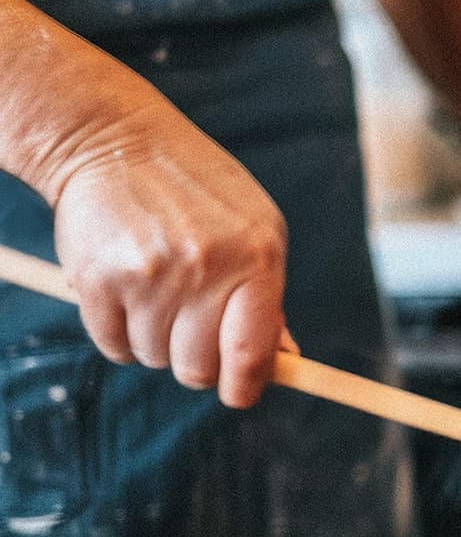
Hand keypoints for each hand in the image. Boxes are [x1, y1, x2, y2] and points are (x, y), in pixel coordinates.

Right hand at [47, 113, 287, 407]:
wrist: (117, 141)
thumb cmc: (198, 192)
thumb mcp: (255, 230)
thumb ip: (267, 298)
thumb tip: (285, 362)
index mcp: (256, 260)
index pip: (252, 352)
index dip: (245, 386)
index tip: (238, 395)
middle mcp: (205, 270)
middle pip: (198, 368)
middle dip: (196, 363)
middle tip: (190, 333)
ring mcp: (150, 275)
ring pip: (154, 357)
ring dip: (155, 340)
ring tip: (156, 292)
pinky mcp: (99, 279)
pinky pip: (113, 345)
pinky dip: (119, 334)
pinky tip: (126, 295)